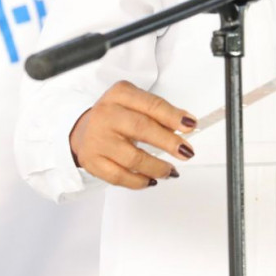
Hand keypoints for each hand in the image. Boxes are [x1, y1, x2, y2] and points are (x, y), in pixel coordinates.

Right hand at [69, 80, 197, 189]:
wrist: (84, 129)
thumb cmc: (117, 116)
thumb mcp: (135, 103)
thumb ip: (158, 113)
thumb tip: (186, 126)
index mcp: (120, 94)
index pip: (151, 105)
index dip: (172, 116)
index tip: (190, 126)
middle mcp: (106, 114)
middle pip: (141, 129)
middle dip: (168, 142)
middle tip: (186, 152)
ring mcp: (97, 139)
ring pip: (132, 158)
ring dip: (157, 167)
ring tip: (171, 171)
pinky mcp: (92, 161)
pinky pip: (119, 177)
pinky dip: (139, 181)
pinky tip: (151, 180)